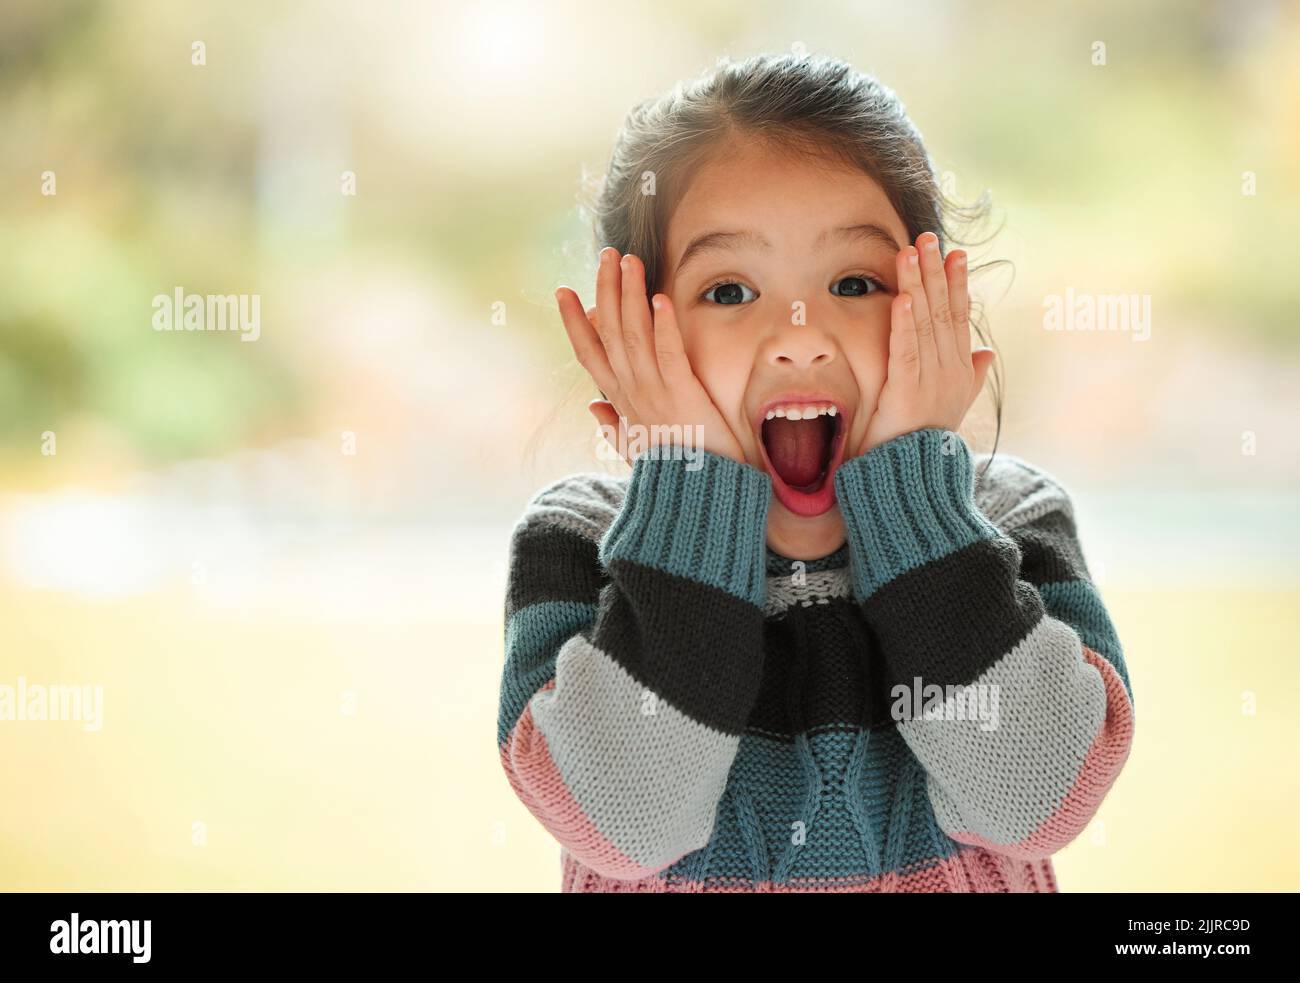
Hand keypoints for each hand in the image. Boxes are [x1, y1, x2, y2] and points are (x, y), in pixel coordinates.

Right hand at [555, 248, 745, 466]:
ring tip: (629, 261)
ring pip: (634, 335)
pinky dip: (662, 326)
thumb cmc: (671, 473)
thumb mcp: (635, 450)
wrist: (696, 499)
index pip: (589, 354)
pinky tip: (659, 298)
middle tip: (607, 254)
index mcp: (619, 403)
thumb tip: (592, 408)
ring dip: (630, 295)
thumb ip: (613, 427)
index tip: (565, 291)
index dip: (575, 321)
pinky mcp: (682, 396)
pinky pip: (668, 354)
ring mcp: (654, 394)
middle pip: (610, 333)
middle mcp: (630, 394)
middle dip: (605, 290)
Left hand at [855, 231, 996, 457]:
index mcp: (959, 371)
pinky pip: (907, 350)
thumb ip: (970, 378)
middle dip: (936, 272)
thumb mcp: (952, 406)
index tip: (953, 254)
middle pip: (943, 311)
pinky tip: (904, 297)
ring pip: (925, 323)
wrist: (915, 479)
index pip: (959, 318)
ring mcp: (931, 380)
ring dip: (918, 285)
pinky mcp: (908, 391)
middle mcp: (950, 371)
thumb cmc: (925, 443)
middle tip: (928, 237)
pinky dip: (906, 322)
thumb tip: (986, 354)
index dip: (956, 284)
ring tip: (911, 252)